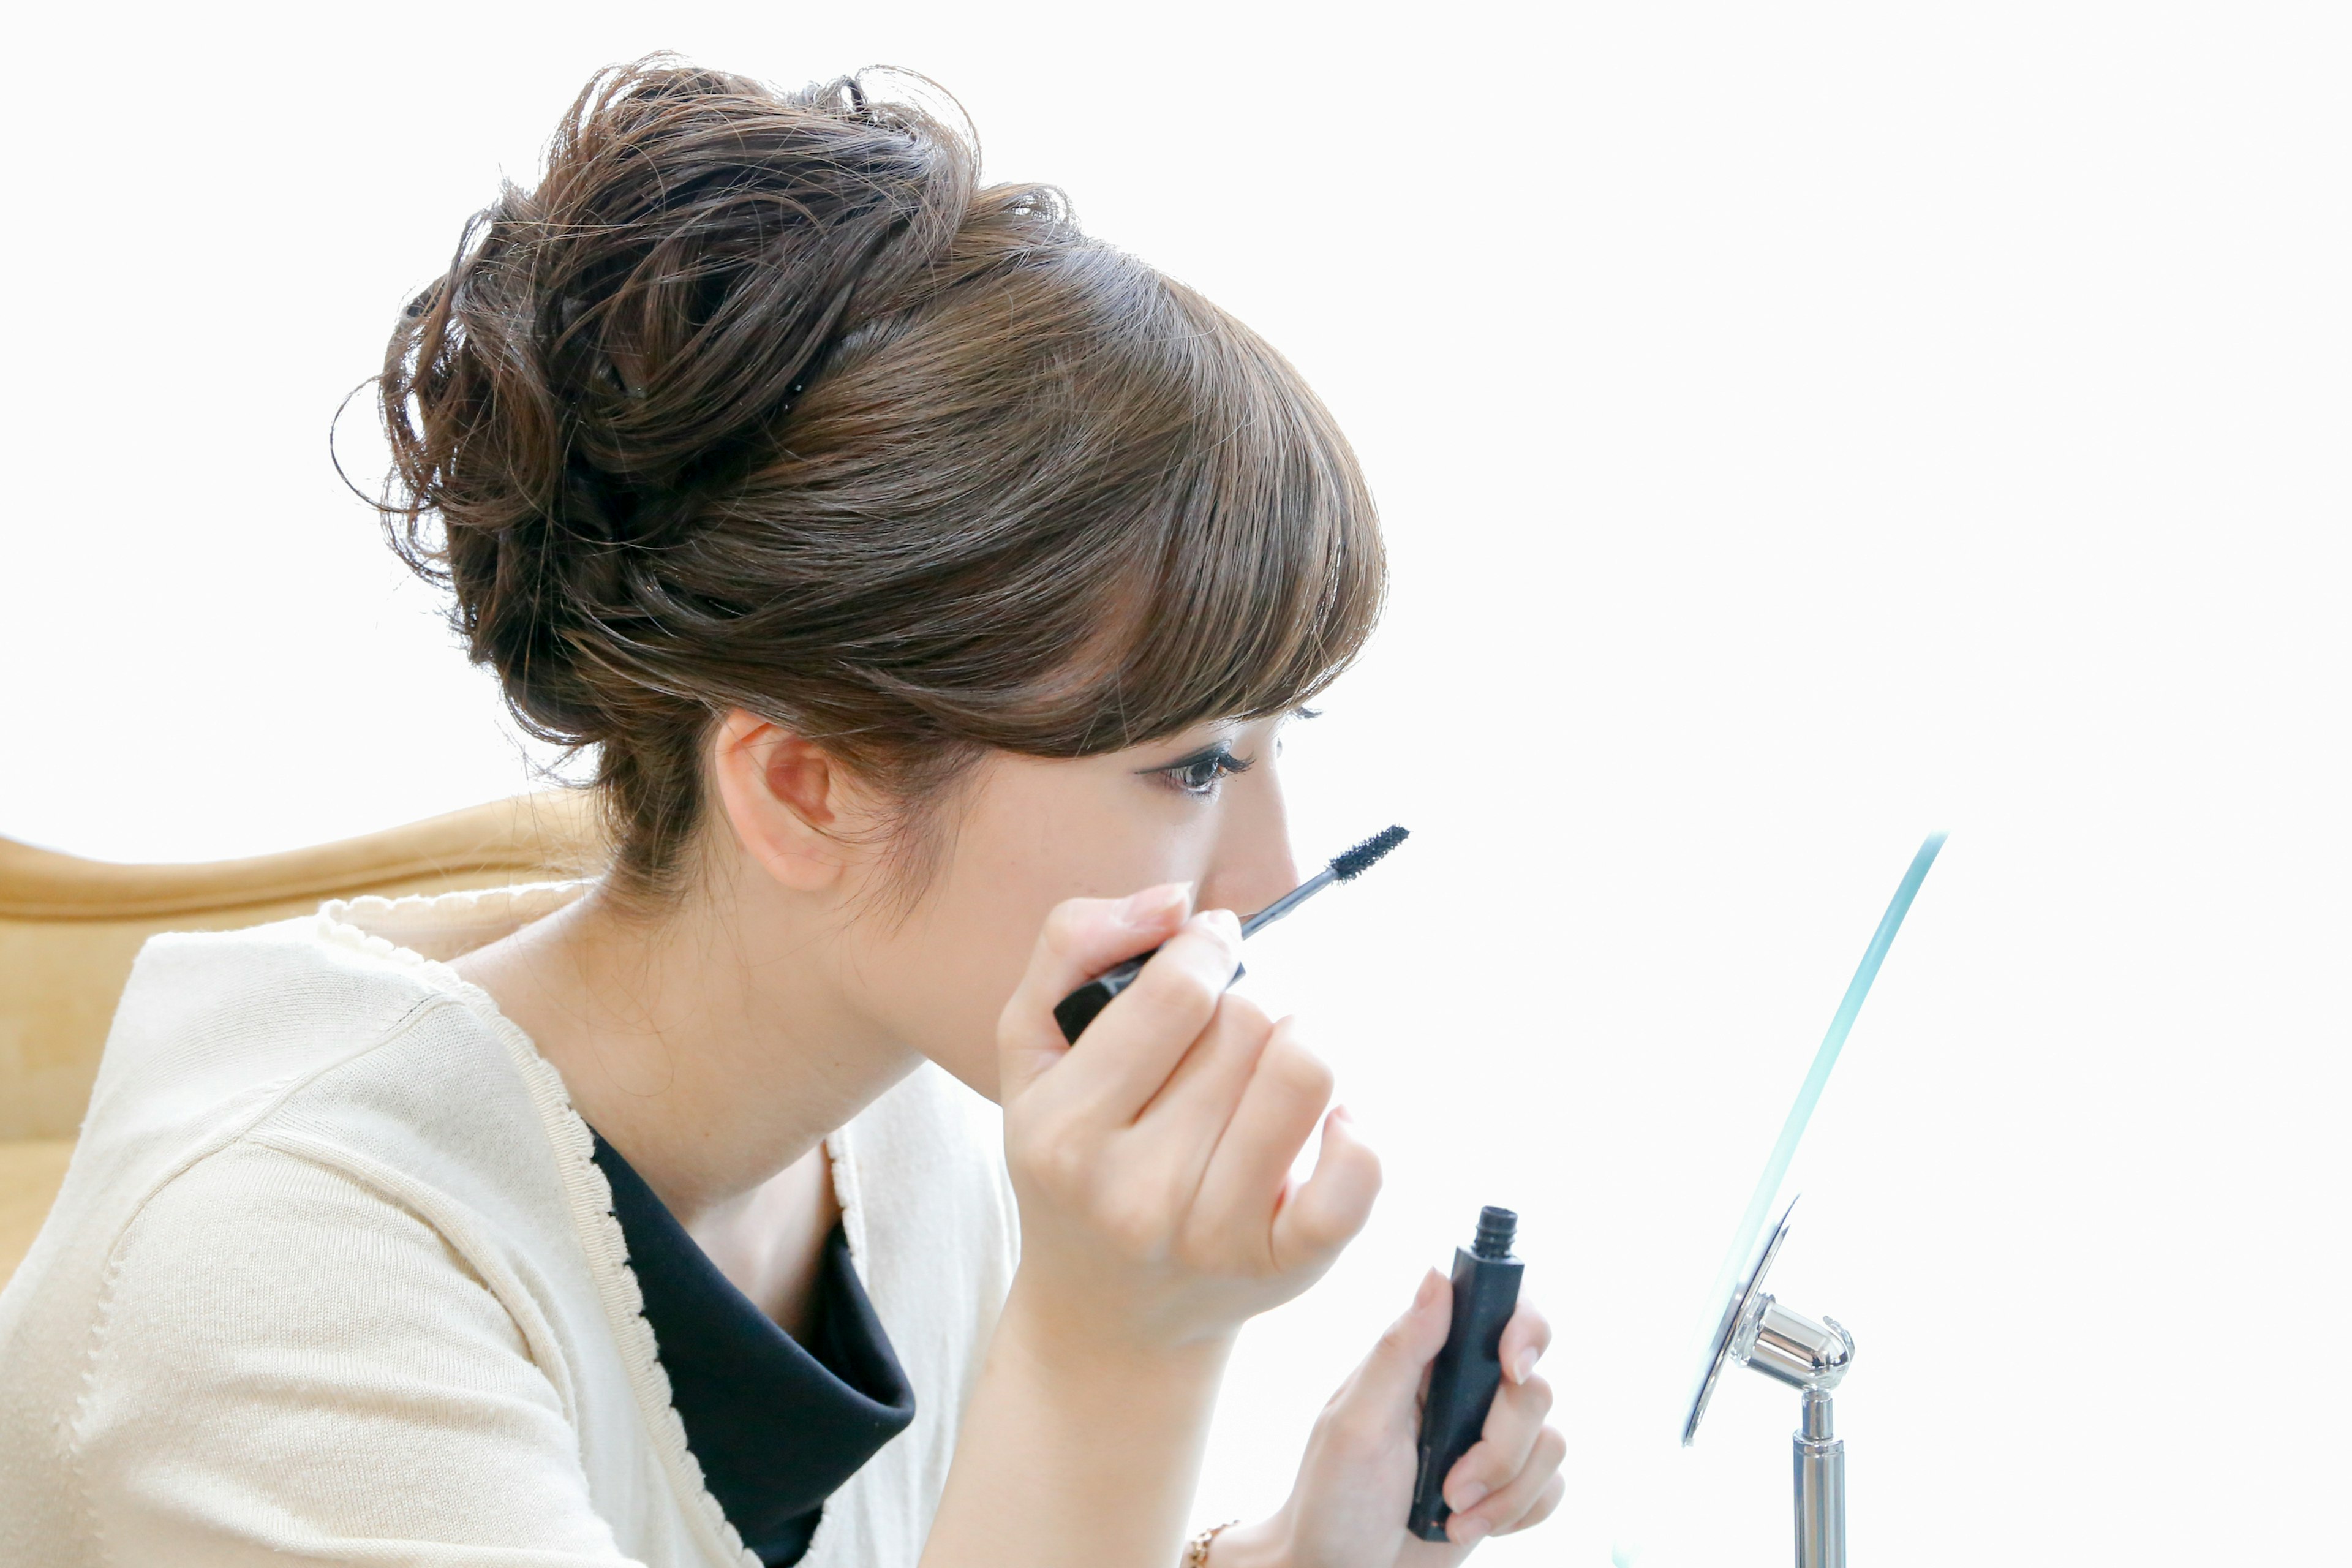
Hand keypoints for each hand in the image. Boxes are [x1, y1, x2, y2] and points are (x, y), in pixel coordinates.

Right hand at [995, 884, 1384, 1355]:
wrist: (1107, 1313)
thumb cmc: (1075, 1157)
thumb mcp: (1033, 1049)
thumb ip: (1074, 946)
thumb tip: (1175, 903)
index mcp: (1064, 1131)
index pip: (1176, 995)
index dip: (1205, 948)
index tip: (1207, 949)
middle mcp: (1135, 1194)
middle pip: (1246, 1025)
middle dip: (1244, 1004)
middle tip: (1223, 1032)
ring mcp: (1215, 1237)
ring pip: (1304, 1075)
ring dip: (1301, 1045)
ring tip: (1269, 1065)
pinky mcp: (1288, 1268)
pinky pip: (1357, 1170)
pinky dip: (1354, 1127)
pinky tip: (1319, 1124)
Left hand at [1217, 1270, 1564, 1567]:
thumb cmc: (1333, 1498)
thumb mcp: (1357, 1424)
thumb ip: (1401, 1351)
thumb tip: (1438, 1276)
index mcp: (1425, 1360)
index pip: (1497, 1310)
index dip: (1523, 1328)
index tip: (1511, 1368)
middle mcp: (1464, 1392)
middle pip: (1534, 1388)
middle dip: (1500, 1447)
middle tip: (1451, 1484)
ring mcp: (1489, 1439)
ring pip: (1551, 1440)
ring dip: (1505, 1491)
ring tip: (1451, 1513)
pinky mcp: (1509, 1486)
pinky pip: (1554, 1486)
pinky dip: (1518, 1513)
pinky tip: (1470, 1526)